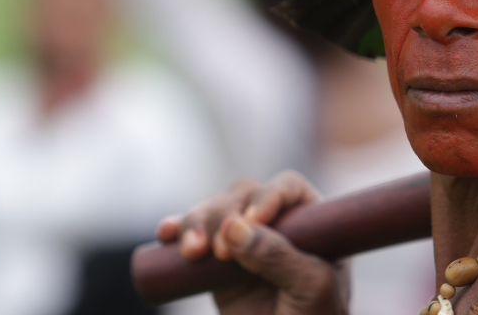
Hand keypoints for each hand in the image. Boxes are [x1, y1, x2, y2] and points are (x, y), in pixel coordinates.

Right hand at [156, 170, 348, 314]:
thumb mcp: (310, 288)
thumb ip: (277, 257)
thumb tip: (234, 227)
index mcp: (311, 221)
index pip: (287, 188)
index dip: (268, 196)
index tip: (254, 219)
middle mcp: (275, 222)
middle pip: (243, 193)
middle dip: (224, 214)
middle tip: (219, 250)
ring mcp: (243, 239)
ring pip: (213, 210)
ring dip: (197, 223)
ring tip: (193, 252)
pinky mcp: (214, 259)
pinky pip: (192, 234)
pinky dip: (176, 230)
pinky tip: (166, 234)